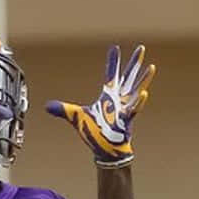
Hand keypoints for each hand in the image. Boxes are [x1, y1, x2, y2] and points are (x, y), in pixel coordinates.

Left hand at [46, 44, 155, 167]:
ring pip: (136, 90)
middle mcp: (119, 99)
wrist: (105, 150)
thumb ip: (63, 110)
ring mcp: (125, 109)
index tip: (114, 47)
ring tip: (151, 66)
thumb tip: (46, 106)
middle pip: (128, 77)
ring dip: (144, 78)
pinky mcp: (127, 120)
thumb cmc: (94, 133)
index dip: (112, 61)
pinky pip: (134, 109)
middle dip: (134, 63)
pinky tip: (144, 94)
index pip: (111, 74)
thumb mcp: (76, 117)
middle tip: (141, 47)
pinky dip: (138, 102)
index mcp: (108, 96)